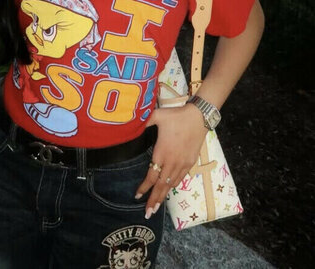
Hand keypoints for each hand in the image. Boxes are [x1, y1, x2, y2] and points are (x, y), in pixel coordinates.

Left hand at [135, 104, 207, 218]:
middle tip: (147, 214)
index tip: (137, 196)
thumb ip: (144, 121)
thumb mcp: (157, 116)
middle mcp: (172, 162)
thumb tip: (132, 123)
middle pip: (161, 186)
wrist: (199, 118)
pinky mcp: (190, 162)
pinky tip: (169, 190)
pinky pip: (180, 178)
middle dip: (153, 200)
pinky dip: (173, 186)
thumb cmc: (176, 116)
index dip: (144, 187)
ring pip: (171, 184)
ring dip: (163, 196)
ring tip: (157, 207)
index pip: (151, 176)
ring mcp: (182, 164)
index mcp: (161, 153)